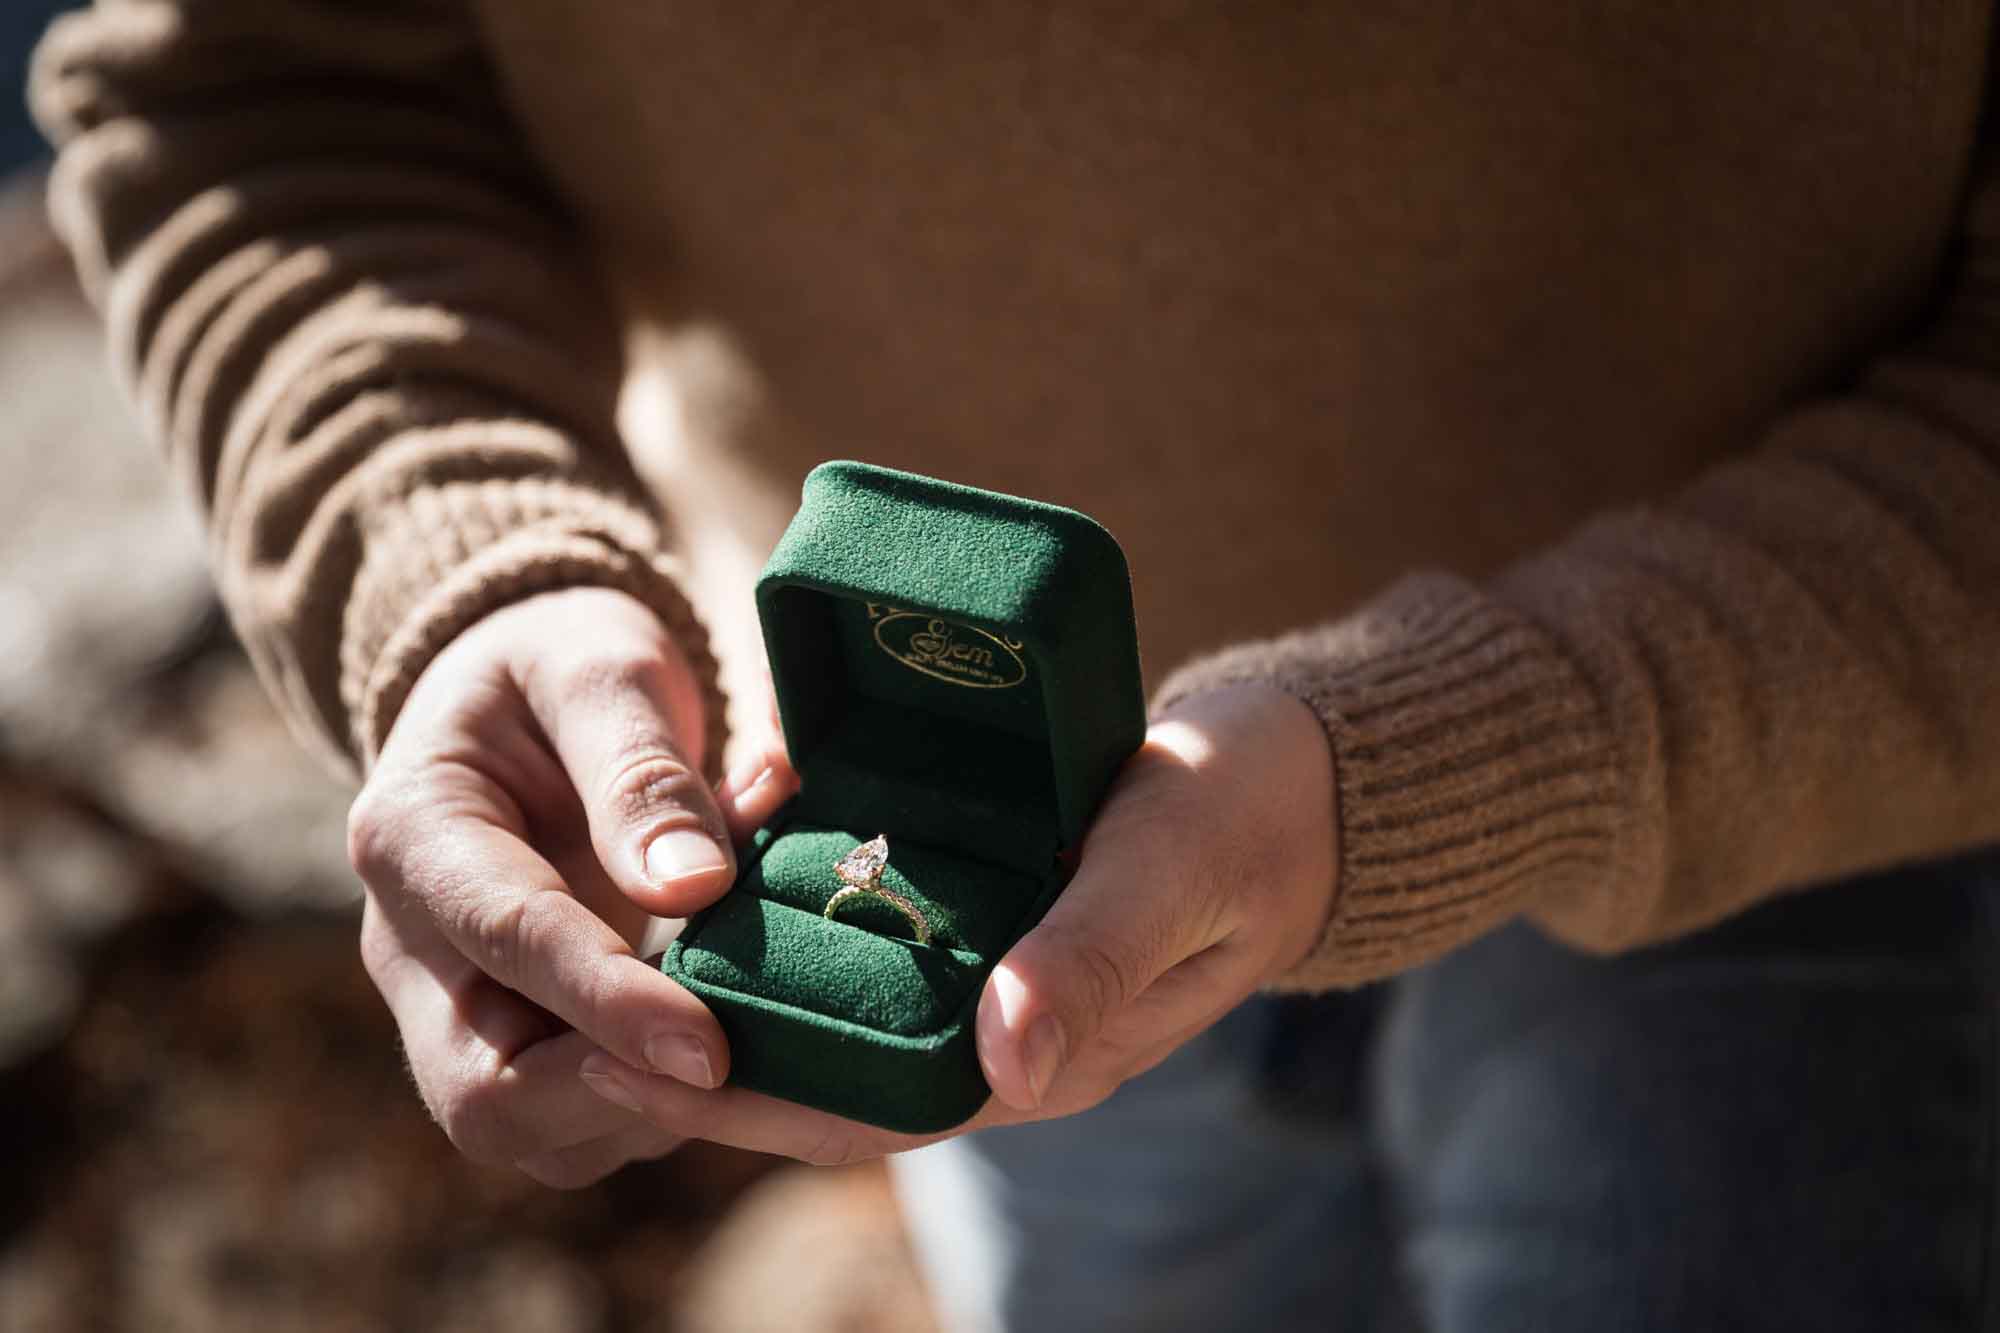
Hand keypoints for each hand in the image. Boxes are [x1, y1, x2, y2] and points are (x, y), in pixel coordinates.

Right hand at [345, 585, 794, 1186]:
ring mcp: (466, 1015)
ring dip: (674, 1115)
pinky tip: (783, 1058)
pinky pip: (599, 1116)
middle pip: (489, 1091)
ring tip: (800, 1071)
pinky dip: (690, 1103)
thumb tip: (693, 887)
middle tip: (771, 1084)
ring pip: (547, 1131)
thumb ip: (638, 768)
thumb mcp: (597, 667)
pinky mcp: (531, 1048)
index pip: (505, 942)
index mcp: (412, 837)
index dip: (607, 1004)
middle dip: (631, 1098)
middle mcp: (417, 952)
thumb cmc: (560, 666)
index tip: (707, 1048)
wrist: (526, 697)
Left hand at [572, 683, 1338, 1161]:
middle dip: (711, 1046)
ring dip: (742, 963)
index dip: (749, 1101)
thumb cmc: (1244, 820)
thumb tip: (1005, 1063)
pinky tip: (732, 829)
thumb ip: (1095, 958)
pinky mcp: (979, 900)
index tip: (635, 1070)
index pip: (867, 1108)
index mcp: (1039, 1052)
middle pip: (828, 1060)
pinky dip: (797, 876)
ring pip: (835, 987)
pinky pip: (868, 910)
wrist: (1292, 771)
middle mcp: (993, 1024)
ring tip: (627, 931)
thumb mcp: (1174, 872)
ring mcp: (983, 964)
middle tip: (585, 1008)